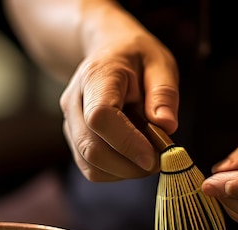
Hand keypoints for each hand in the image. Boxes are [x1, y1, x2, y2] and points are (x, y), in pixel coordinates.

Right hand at [58, 20, 179, 181]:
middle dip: (129, 166)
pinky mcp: (75, 140)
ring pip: (90, 165)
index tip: (154, 157)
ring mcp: (70, 123)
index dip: (127, 143)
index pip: (100, 117)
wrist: (106, 50)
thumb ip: (164, 93)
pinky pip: (91, 168)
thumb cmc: (135, 57)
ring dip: (124, 172)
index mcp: (96, 77)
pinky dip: (116, 172)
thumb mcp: (159, 63)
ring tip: (148, 157)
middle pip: (91, 149)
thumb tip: (167, 126)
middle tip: (160, 162)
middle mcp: (74, 102)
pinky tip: (133, 157)